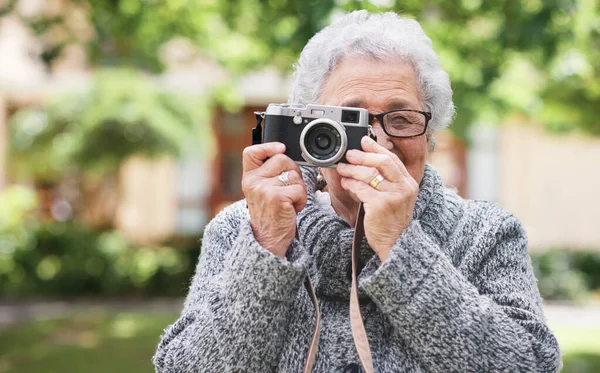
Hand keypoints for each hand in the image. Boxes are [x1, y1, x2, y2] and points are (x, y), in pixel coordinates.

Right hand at [242, 142, 306, 256]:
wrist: (267, 240)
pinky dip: (301, 200)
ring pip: (294, 174)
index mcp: (248, 178)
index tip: (280, 148)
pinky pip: (299, 188)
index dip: (268, 147)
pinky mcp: (277, 197)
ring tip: (289, 202)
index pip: (251, 152)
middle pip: (282, 159)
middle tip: (289, 189)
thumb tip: (284, 153)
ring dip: (298, 188)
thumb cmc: (270, 215)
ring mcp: (264, 189)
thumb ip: (268, 174)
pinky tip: (292, 209)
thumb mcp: (262, 192)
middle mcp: (253, 182)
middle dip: (293, 172)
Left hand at [336, 136, 418, 260]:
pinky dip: (350, 184)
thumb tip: (367, 163)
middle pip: (382, 161)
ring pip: (369, 174)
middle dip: (363, 155)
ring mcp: (393, 196)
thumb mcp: (397, 199)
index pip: (392, 159)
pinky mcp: (380, 205)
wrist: (396, 244)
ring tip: (342, 168)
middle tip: (349, 154)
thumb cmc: (392, 222)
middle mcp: (404, 188)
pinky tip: (345, 184)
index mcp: (409, 184)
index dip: (377, 148)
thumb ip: (388, 182)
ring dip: (352, 169)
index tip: (364, 141)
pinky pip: (361, 188)